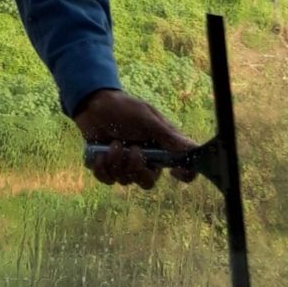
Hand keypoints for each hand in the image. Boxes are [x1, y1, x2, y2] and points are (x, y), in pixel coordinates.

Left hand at [75, 88, 198, 190]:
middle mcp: (146, 159)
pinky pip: (108, 180)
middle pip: (148, 182)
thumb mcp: (147, 118)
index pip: (183, 170)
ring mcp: (126, 165)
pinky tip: (100, 155)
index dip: (184, 176)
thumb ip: (168, 136)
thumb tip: (193, 149)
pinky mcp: (108, 167)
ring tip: (113, 143)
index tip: (172, 172)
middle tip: (131, 149)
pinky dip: (103, 168)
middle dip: (136, 168)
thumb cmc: (124, 108)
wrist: (93, 104)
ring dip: (117, 162)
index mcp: (161, 147)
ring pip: (126, 181)